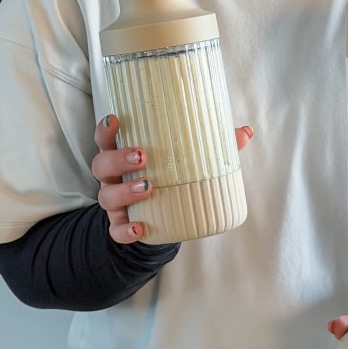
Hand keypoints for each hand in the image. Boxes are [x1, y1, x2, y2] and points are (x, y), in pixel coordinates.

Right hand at [92, 114, 253, 244]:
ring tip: (148, 187)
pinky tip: (141, 228)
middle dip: (118, 158)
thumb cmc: (170, 177)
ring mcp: (114, 202)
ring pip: (107, 196)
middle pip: (101, 164)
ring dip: (125, 191)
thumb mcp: (187, 161)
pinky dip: (126, 231)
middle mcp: (114, 177)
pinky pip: (116, 230)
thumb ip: (214, 145)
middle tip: (142, 156)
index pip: (106, 138)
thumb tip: (246, 131)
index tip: (116, 118)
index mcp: (124, 154)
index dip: (106, 128)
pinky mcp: (121, 225)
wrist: (161, 219)